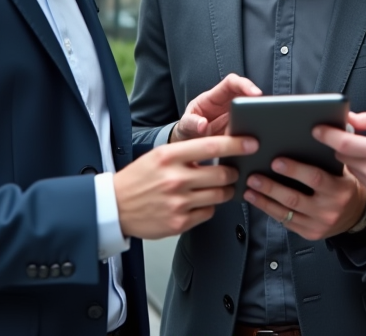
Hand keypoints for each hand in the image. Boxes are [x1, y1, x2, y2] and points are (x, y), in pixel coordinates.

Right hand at [114, 134, 257, 239]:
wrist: (114, 207)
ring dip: (225, 190)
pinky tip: (199, 202)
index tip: (251, 142)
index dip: (236, 144)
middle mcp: (175, 179)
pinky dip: (209, 207)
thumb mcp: (158, 156)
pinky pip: (208, 213)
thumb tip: (218, 150)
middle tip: (233, 171)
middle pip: (222, 174)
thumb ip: (186, 153)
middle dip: (233, 172)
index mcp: (169, 156)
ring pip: (219, 195)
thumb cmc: (138, 179)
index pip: (211, 146)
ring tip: (219, 187)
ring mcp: (178, 203)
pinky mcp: (179, 223)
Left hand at [171, 73, 261, 141]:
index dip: (244, 85)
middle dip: (258, 101)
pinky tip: (261, 140)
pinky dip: (256, 134)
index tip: (255, 94)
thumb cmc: (187, 129)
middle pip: (247, 96)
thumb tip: (202, 125)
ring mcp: (235, 118)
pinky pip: (250, 130)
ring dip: (259, 118)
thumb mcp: (185, 126)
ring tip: (264, 126)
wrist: (189, 144)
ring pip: (252, 113)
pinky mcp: (239, 132)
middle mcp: (227, 105)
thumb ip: (190, 124)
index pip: (231, 83)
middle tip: (266, 111)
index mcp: (213, 98)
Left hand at [244, 159, 365, 240]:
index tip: (275, 161)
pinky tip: (259, 202)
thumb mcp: (343, 171)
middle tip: (253, 177)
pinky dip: (270, 211)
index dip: (294, 170)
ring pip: (286, 213)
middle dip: (271, 187)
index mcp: (338, 190)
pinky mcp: (310, 234)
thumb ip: (326, 159)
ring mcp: (318, 225)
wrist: (356, 215)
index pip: (315, 178)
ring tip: (249, 190)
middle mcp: (328, 210)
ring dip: (264, 201)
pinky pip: (286, 223)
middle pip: (294, 198)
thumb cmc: (345, 186)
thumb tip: (301, 139)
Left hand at [313, 111, 365, 206]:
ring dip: (351, 157)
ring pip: (349, 167)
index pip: (343, 144)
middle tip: (345, 134)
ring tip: (365, 148)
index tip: (315, 128)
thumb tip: (351, 117)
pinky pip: (360, 178)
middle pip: (342, 156)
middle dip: (340, 144)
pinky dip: (360, 168)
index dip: (326, 134)